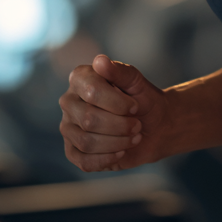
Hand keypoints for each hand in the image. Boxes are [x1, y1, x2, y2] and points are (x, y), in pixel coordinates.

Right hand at [59, 55, 171, 171]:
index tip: (135, 106)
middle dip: (120, 125)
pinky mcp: (73, 151)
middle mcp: (69, 101)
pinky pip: (84, 161)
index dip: (118, 103)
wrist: (154, 126)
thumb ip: (119, 71)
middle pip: (88, 119)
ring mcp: (68, 127)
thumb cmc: (143, 100)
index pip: (92, 91)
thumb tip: (99, 61)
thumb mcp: (136, 82)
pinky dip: (108, 158)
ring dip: (117, 142)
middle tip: (137, 125)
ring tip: (133, 136)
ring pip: (87, 141)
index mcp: (80, 78)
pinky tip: (121, 151)